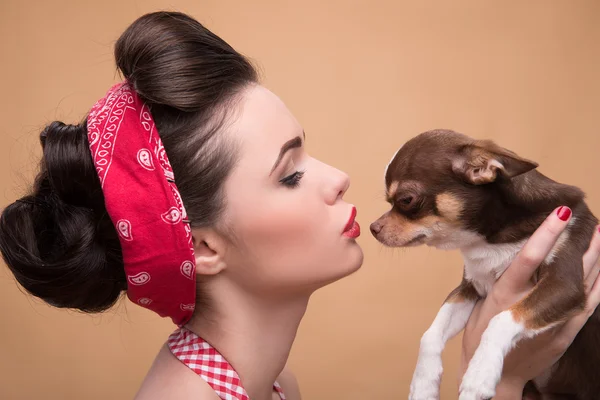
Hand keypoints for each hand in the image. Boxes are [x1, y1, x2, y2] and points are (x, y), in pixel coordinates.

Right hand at [460, 206, 599, 395]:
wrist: (496, 375)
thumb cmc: (481, 338)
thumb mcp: (480, 304)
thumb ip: (498, 281)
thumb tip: (509, 253)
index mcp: (505, 294)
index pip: (530, 257)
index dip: (547, 233)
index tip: (561, 212)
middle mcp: (532, 304)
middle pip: (564, 268)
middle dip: (581, 243)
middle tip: (591, 220)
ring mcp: (553, 319)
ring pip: (581, 284)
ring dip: (594, 259)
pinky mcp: (566, 332)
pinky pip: (588, 305)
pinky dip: (598, 285)